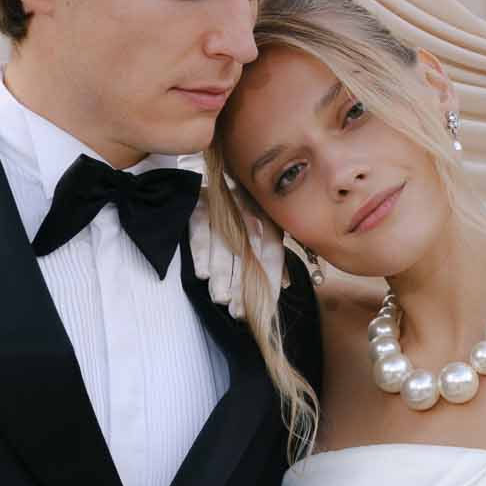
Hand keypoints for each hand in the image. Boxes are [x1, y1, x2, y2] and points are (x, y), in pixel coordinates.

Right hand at [188, 190, 284, 318]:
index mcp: (269, 218)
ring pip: (224, 245)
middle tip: (237, 311)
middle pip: (248, 253)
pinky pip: (201, 230)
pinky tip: (202, 274)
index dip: (270, 281)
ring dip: (222, 274)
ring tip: (221, 298)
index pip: (273, 252)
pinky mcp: (199, 204)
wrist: (217, 174)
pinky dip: (201, 253)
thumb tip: (285, 284)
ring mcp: (223, 207)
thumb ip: (273, 257)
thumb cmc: (241, 211)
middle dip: (242, 285)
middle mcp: (249, 211)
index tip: (265, 310)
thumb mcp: (263, 228)